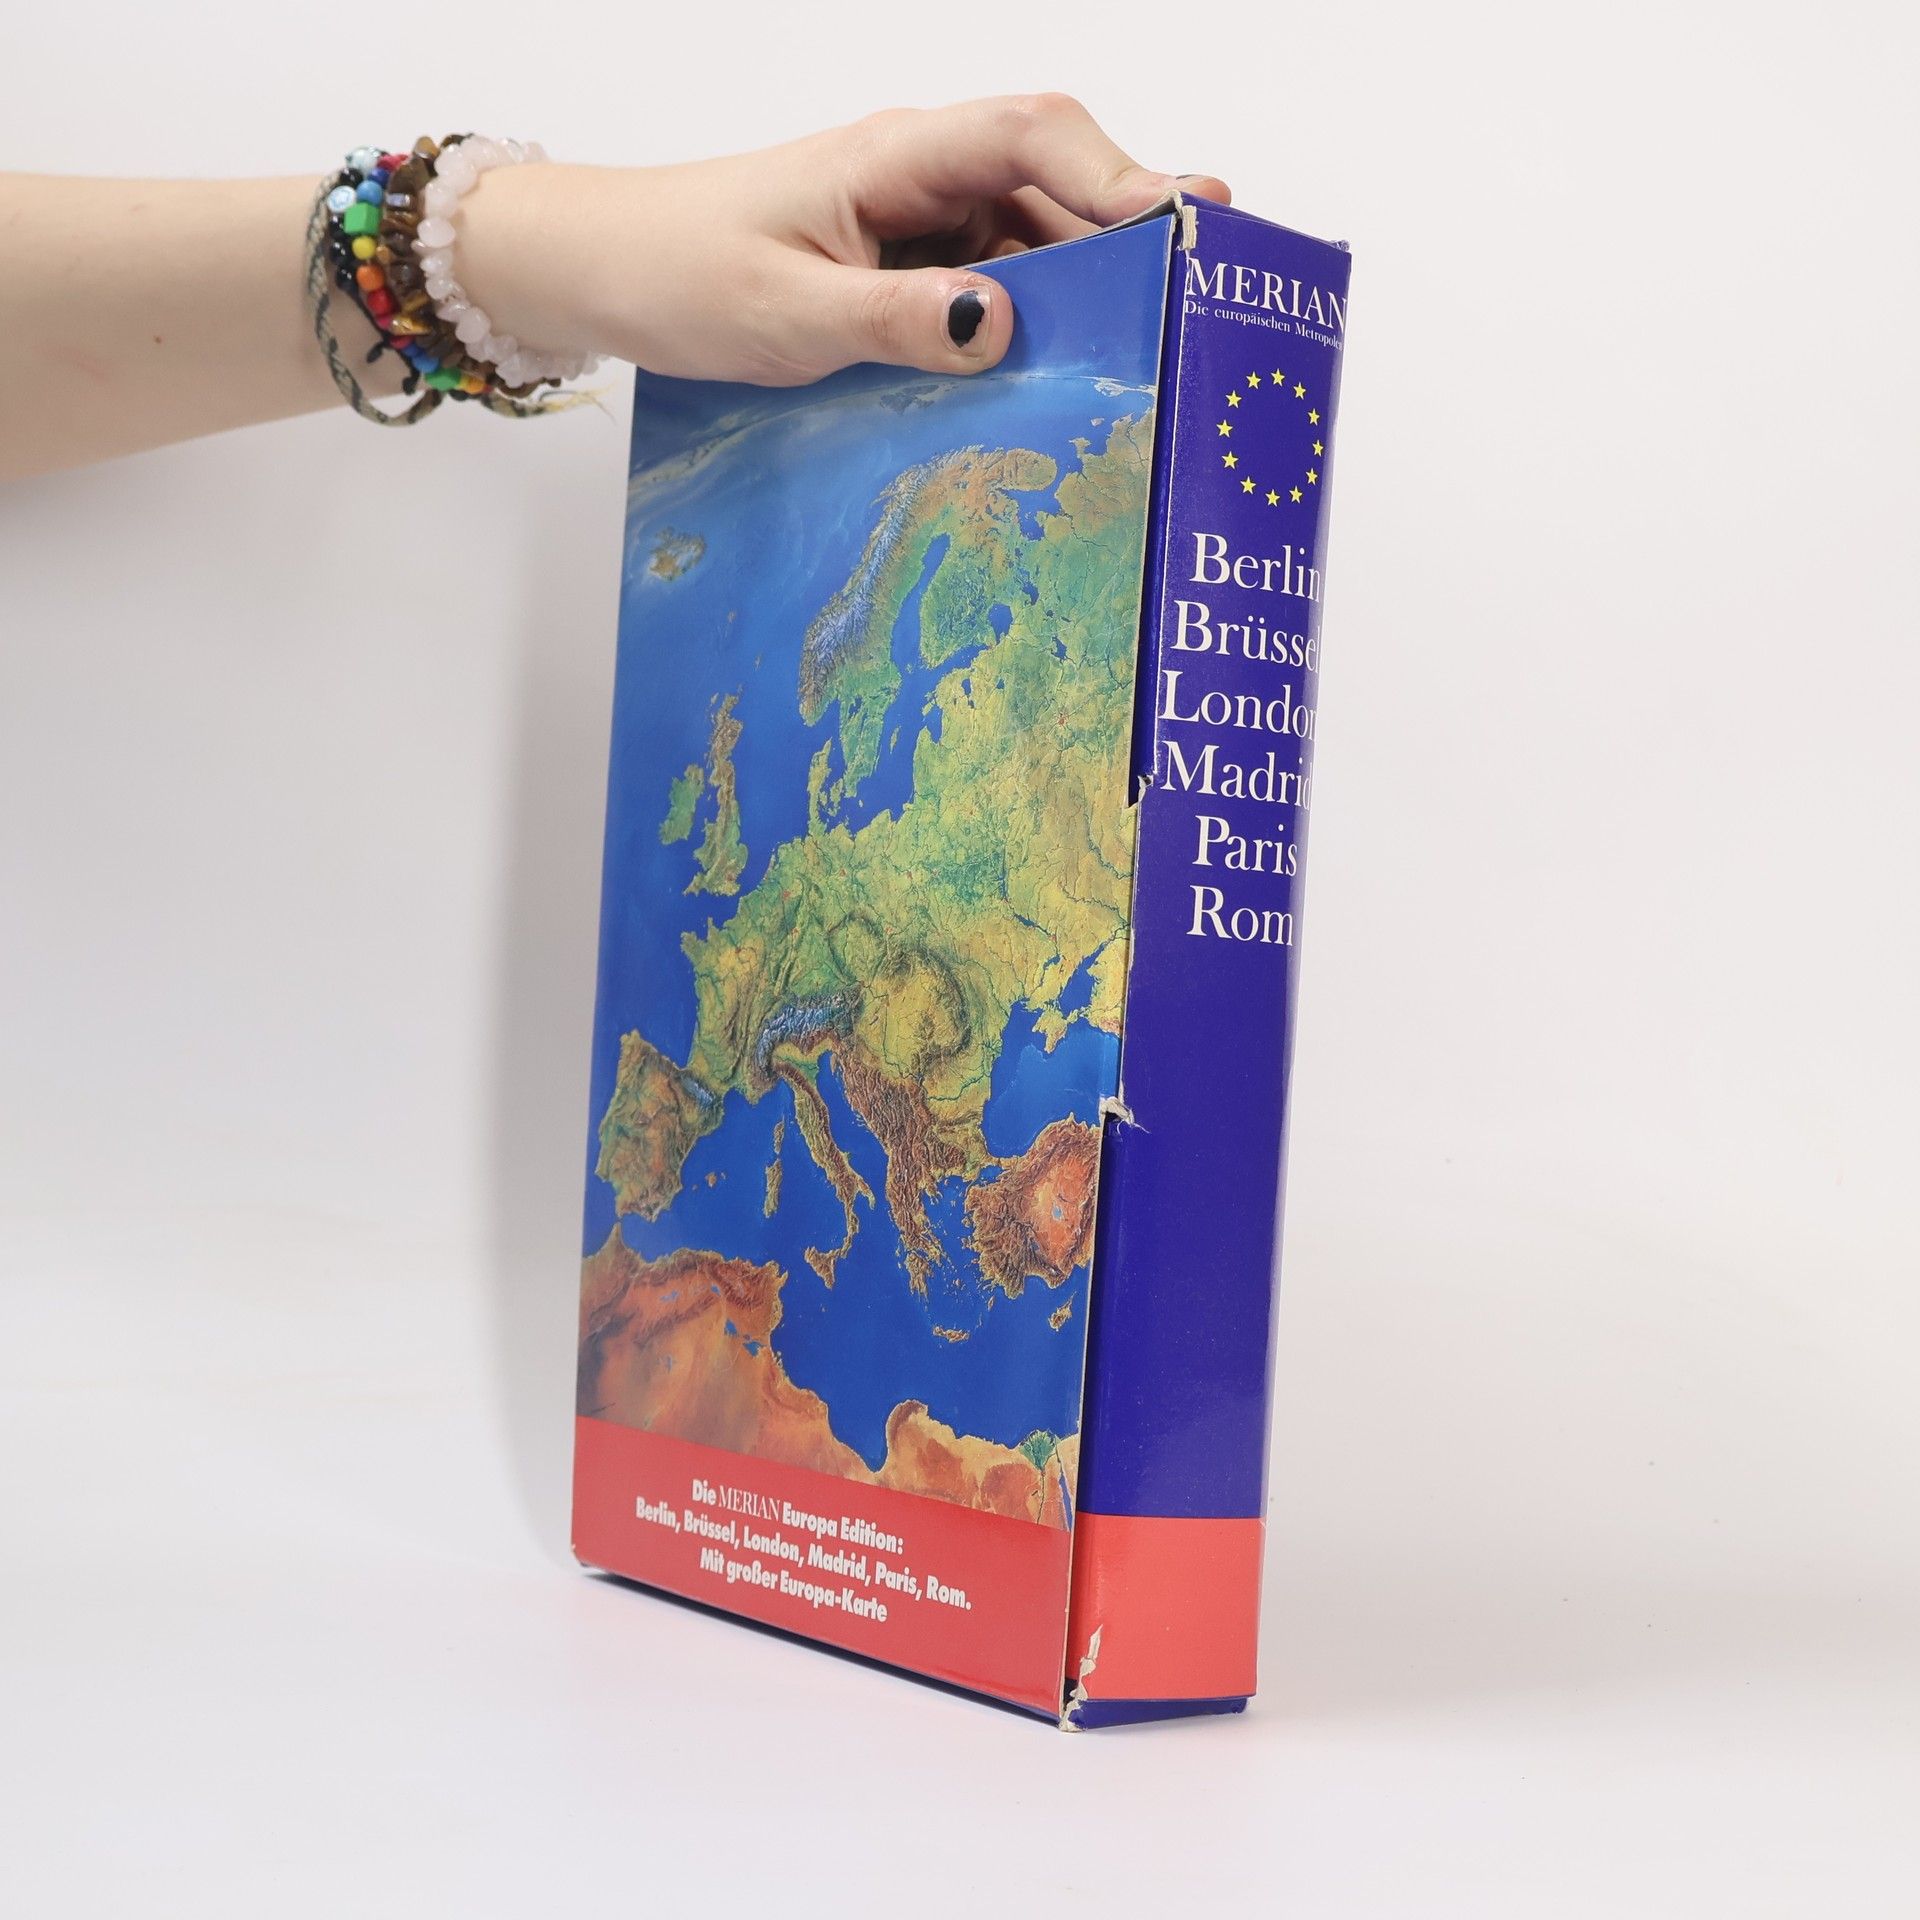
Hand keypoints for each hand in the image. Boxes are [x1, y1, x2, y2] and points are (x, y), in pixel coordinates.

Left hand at [457, 95, 1229, 386]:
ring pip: (1032, 244)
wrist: (604, 275)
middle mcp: (922, 176)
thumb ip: (895, 323)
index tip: (1183, 231)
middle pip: (1056, 187)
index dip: (1119, 177)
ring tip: (1141, 359)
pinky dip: (1030, 326)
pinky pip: (992, 289)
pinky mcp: (905, 271)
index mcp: (897, 156)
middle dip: (1127, 242)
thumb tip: (1001, 328)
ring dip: (1084, 296)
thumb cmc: (679, 272)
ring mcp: (917, 224)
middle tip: (1192, 310)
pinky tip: (1054, 378)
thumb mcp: (787, 312)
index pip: (1033, 137)